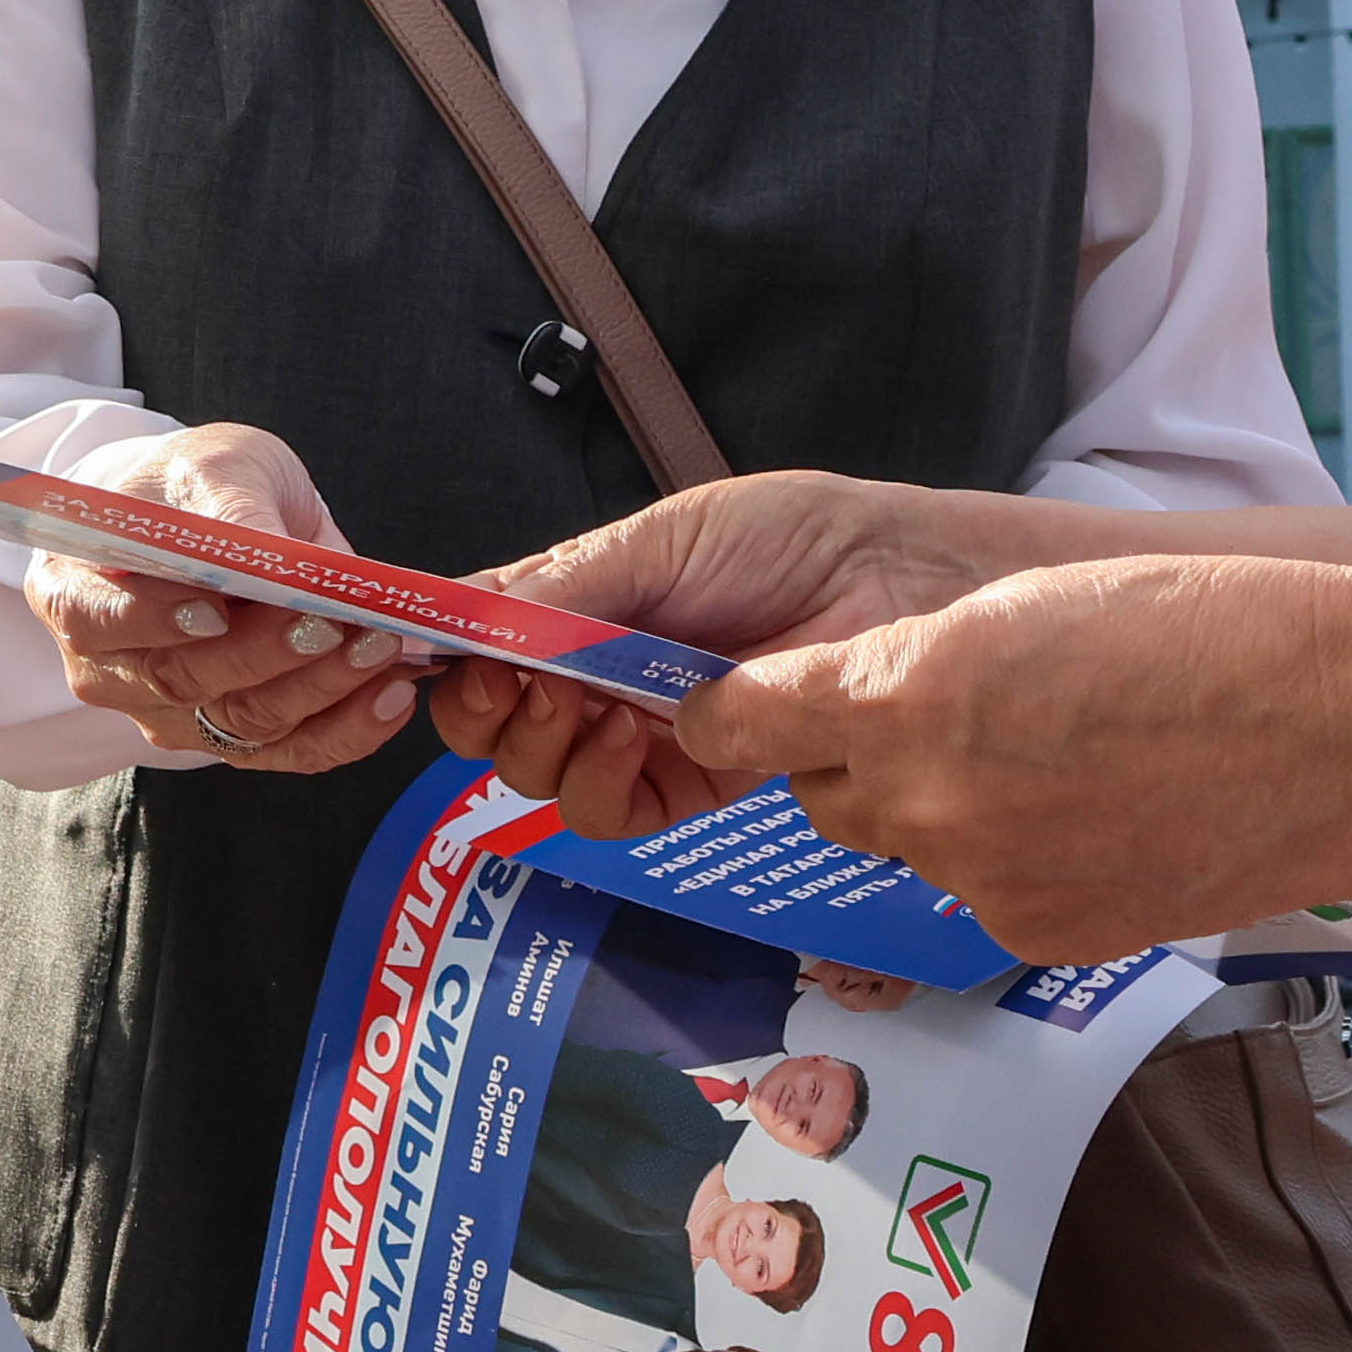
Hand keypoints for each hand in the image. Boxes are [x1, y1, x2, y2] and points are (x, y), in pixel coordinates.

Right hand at [27, 422, 416, 776]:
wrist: (206, 518)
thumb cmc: (196, 486)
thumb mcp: (212, 464)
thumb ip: (231, 505)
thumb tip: (266, 555)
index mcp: (77, 589)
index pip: (98, 619)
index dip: (154, 620)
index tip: (218, 609)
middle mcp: (110, 668)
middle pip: (182, 679)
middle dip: (267, 655)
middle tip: (335, 621)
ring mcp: (166, 713)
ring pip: (240, 723)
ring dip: (319, 690)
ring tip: (381, 647)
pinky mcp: (227, 739)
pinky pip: (286, 753)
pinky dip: (346, 732)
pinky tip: (390, 697)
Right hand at [423, 473, 1016, 835]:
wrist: (899, 589)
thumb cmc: (794, 539)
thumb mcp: (668, 536)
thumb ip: (570, 582)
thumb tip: (468, 611)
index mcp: (580, 607)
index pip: (481, 648)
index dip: (452, 660)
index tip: (458, 654)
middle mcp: (596, 676)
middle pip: (491, 727)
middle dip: (488, 712)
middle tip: (524, 683)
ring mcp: (640, 735)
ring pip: (541, 778)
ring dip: (543, 747)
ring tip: (595, 704)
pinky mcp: (693, 784)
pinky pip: (614, 815)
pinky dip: (602, 784)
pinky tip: (634, 738)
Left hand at [689, 553, 1351, 963]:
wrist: (1335, 727)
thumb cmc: (1196, 631)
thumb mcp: (1023, 606)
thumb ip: (914, 664)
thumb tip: (845, 709)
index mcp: (908, 691)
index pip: (741, 719)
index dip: (731, 710)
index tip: (731, 708)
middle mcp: (925, 799)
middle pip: (823, 790)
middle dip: (856, 757)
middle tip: (950, 719)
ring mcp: (983, 879)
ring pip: (906, 845)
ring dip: (939, 810)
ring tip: (1049, 764)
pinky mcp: (1041, 934)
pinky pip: (983, 896)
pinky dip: (1013, 862)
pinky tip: (1095, 819)